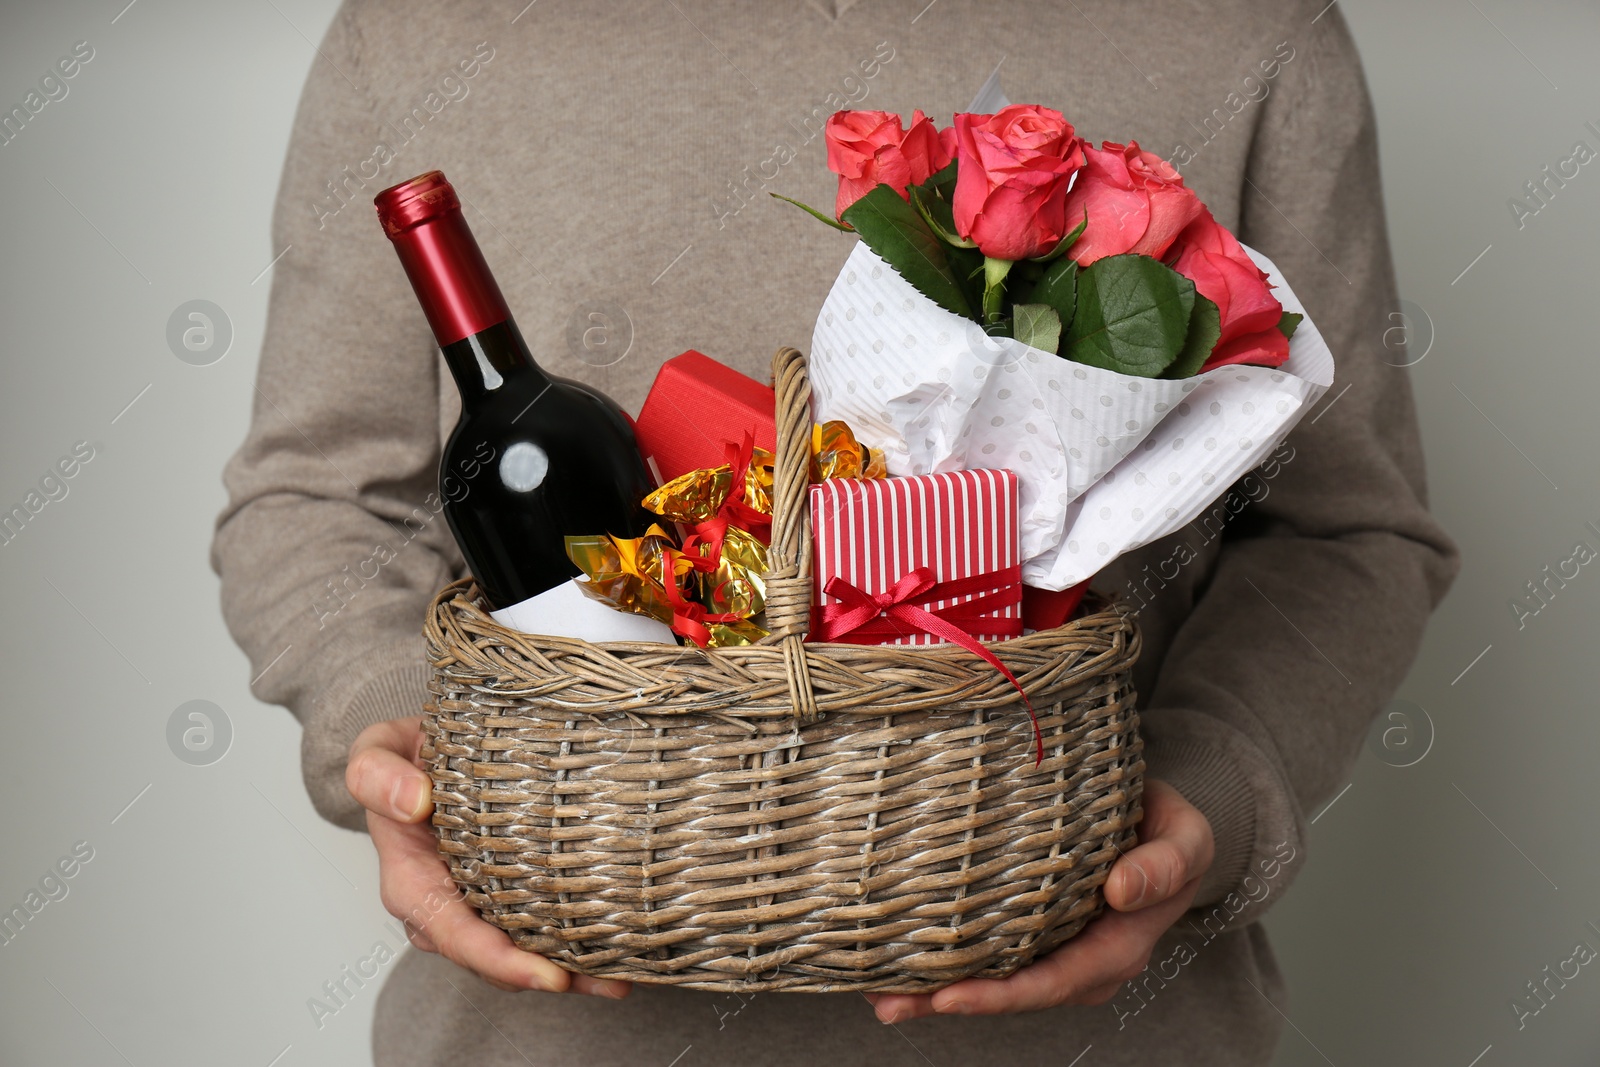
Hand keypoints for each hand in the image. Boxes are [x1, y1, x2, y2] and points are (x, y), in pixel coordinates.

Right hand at [345, 716, 631, 997]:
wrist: (419, 751)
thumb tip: (413, 802)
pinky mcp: (505, 891)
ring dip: (571, 970)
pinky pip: (536, 926)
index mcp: (410, 880)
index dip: (498, 961)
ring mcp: (477, 902)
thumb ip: (378, 776)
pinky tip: (616, 949)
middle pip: (495, 958)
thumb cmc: (400, 757)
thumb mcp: (376, 752)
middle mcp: (444, 904)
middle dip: (548, 976)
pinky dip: (573, 942)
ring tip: (622, 977)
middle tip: (608, 984)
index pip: (453, 934)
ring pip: (521, 951)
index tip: (546, 976)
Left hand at [866, 778, 1211, 1022]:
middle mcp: (1081, 960)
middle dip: (950, 1002)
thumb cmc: (1170, 832)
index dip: (1003, 995)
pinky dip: (942, 960)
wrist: (1160, 824)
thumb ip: (1165, 864)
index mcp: (1118, 947)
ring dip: (934, 991)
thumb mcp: (1185, 839)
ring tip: (878, 995)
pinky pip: (986, 953)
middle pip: (1011, 992)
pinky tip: (894, 960)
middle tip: (890, 1003)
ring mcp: (1053, 949)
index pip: (1056, 981)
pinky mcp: (1030, 930)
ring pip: (991, 979)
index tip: (952, 996)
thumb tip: (1124, 888)